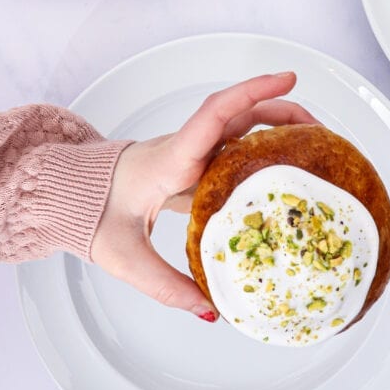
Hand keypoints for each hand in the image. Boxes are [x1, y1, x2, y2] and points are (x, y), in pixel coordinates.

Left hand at [90, 72, 315, 319]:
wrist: (68, 194)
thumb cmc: (90, 214)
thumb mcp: (124, 257)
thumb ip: (167, 286)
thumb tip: (211, 311)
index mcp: (171, 158)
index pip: (214, 115)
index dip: (252, 93)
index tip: (287, 79)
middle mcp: (186, 147)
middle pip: (239, 114)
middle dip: (282, 109)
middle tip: (322, 127)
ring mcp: (190, 153)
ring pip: (240, 127)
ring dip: (276, 126)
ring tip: (314, 146)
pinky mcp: (192, 164)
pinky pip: (234, 148)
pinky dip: (262, 150)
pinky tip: (283, 172)